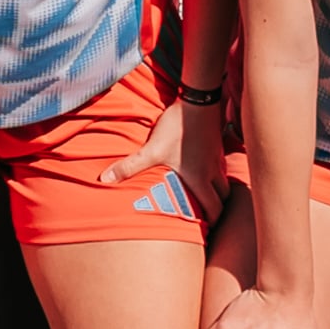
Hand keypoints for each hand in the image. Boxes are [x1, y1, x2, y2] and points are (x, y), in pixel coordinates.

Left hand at [96, 90, 212, 218]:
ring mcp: (216, 158)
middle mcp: (212, 171)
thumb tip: (105, 180)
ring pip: (224, 181)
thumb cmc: (177, 127)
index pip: (215, 207)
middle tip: (207, 215)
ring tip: (205, 195)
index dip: (213, 220)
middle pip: (224, 197)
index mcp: (200, 178)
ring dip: (217, 190)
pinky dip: (215, 173)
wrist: (198, 100)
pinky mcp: (216, 145)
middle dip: (218, 208)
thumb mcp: (151, 149)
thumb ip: (129, 166)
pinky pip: (220, 166)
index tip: (205, 228)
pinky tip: (202, 169)